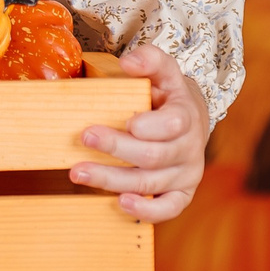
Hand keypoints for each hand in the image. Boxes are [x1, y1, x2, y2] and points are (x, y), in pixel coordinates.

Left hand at [72, 44, 208, 223]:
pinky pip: (168, 209)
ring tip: (78, 172)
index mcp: (186, 116)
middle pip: (153, 156)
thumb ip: (150, 60)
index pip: (173, 124)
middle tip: (85, 138)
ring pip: (150, 184)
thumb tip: (129, 61)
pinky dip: (145, 210)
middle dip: (116, 149)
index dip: (150, 126)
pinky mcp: (181, 194)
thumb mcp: (164, 72)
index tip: (127, 122)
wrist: (191, 120)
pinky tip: (120, 203)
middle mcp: (189, 148)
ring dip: (111, 180)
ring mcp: (186, 174)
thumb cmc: (169, 96)